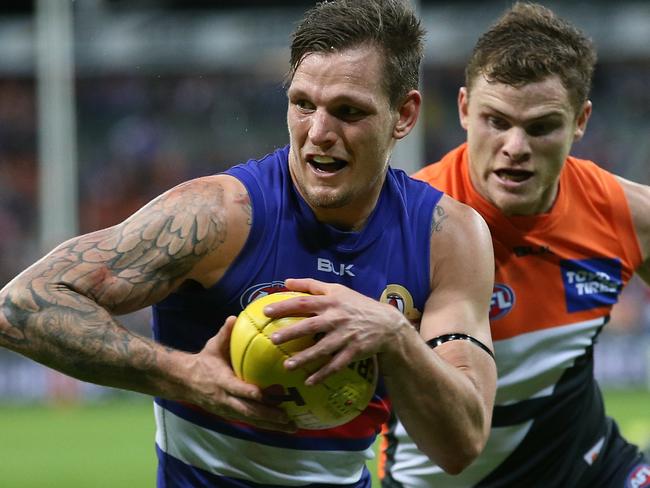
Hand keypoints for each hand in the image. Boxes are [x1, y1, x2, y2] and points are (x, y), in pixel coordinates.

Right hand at [186, 316, 295, 431]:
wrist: (185, 383)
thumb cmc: (204, 362)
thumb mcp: (212, 347)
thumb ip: (224, 334)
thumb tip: (234, 318)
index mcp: (221, 381)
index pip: (235, 388)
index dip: (247, 392)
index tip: (261, 393)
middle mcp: (225, 399)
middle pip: (247, 410)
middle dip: (267, 415)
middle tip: (287, 417)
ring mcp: (228, 409)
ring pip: (251, 419)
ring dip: (271, 424)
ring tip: (291, 426)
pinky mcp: (231, 415)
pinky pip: (250, 421)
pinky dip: (266, 425)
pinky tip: (282, 426)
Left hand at [263, 278, 408, 384]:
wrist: (387, 323)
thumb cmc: (357, 304)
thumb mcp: (337, 289)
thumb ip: (311, 285)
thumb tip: (286, 281)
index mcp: (331, 301)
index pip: (304, 302)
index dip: (284, 306)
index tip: (266, 312)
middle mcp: (337, 318)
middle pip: (310, 325)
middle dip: (291, 333)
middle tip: (272, 339)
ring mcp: (345, 336)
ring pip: (322, 349)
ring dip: (305, 358)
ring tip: (287, 366)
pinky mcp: (354, 352)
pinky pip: (336, 365)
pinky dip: (323, 374)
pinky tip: (308, 381)